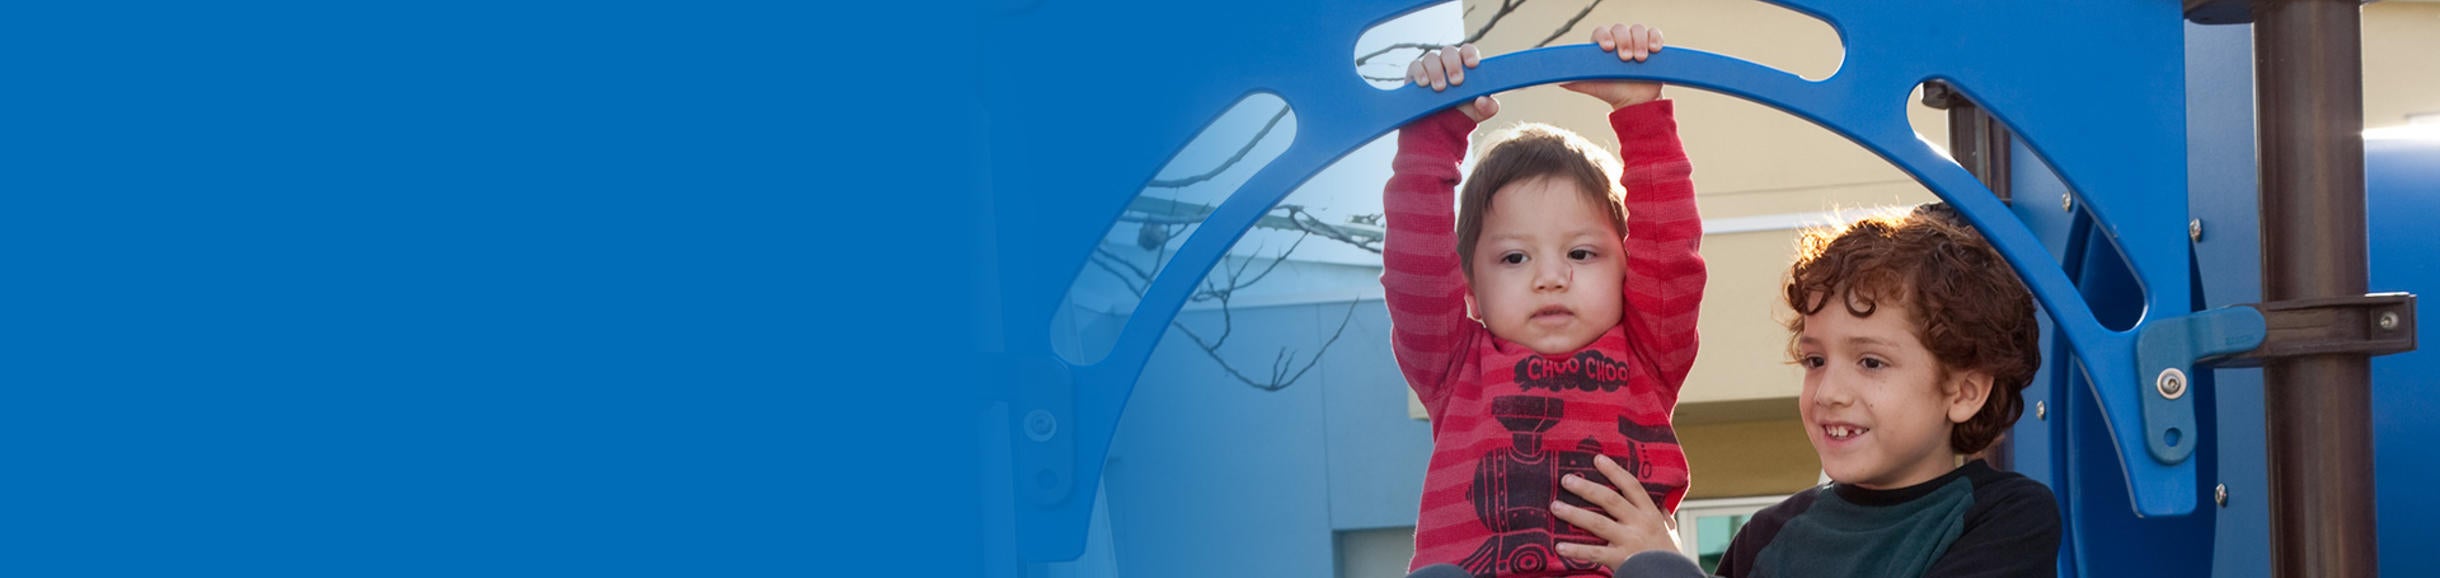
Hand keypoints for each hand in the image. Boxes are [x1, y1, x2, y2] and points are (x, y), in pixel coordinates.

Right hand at [1408, 44, 1498, 121]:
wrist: (1437, 126)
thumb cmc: (1461, 113)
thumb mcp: (1478, 112)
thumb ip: (1488, 107)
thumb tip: (1482, 100)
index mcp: (1465, 65)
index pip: (1468, 50)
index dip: (1469, 54)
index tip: (1472, 65)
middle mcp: (1447, 62)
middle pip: (1449, 51)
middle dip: (1453, 64)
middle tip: (1457, 82)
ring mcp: (1430, 66)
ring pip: (1431, 57)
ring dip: (1436, 71)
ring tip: (1440, 88)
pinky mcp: (1415, 73)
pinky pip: (1415, 65)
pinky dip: (1420, 73)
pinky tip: (1424, 84)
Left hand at [1550, 455, 1682, 569]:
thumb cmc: (1669, 556)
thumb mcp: (1670, 531)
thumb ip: (1663, 515)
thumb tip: (1660, 501)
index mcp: (1651, 513)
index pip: (1631, 486)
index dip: (1614, 472)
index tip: (1597, 459)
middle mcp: (1640, 524)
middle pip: (1609, 500)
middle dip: (1586, 488)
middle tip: (1566, 479)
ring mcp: (1629, 541)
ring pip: (1597, 523)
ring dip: (1574, 514)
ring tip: (1555, 507)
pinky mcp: (1620, 559)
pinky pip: (1594, 553)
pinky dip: (1575, 550)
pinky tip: (1559, 546)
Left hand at [1559, 23, 1666, 108]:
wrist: (1636, 103)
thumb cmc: (1612, 92)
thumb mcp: (1592, 86)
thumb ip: (1574, 81)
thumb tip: (1556, 79)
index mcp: (1602, 47)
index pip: (1601, 32)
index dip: (1604, 36)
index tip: (1607, 48)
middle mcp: (1619, 41)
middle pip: (1619, 28)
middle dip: (1623, 40)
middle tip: (1625, 58)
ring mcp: (1636, 42)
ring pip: (1637, 29)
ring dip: (1639, 41)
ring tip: (1639, 59)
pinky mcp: (1652, 45)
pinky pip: (1654, 33)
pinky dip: (1655, 39)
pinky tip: (1654, 50)